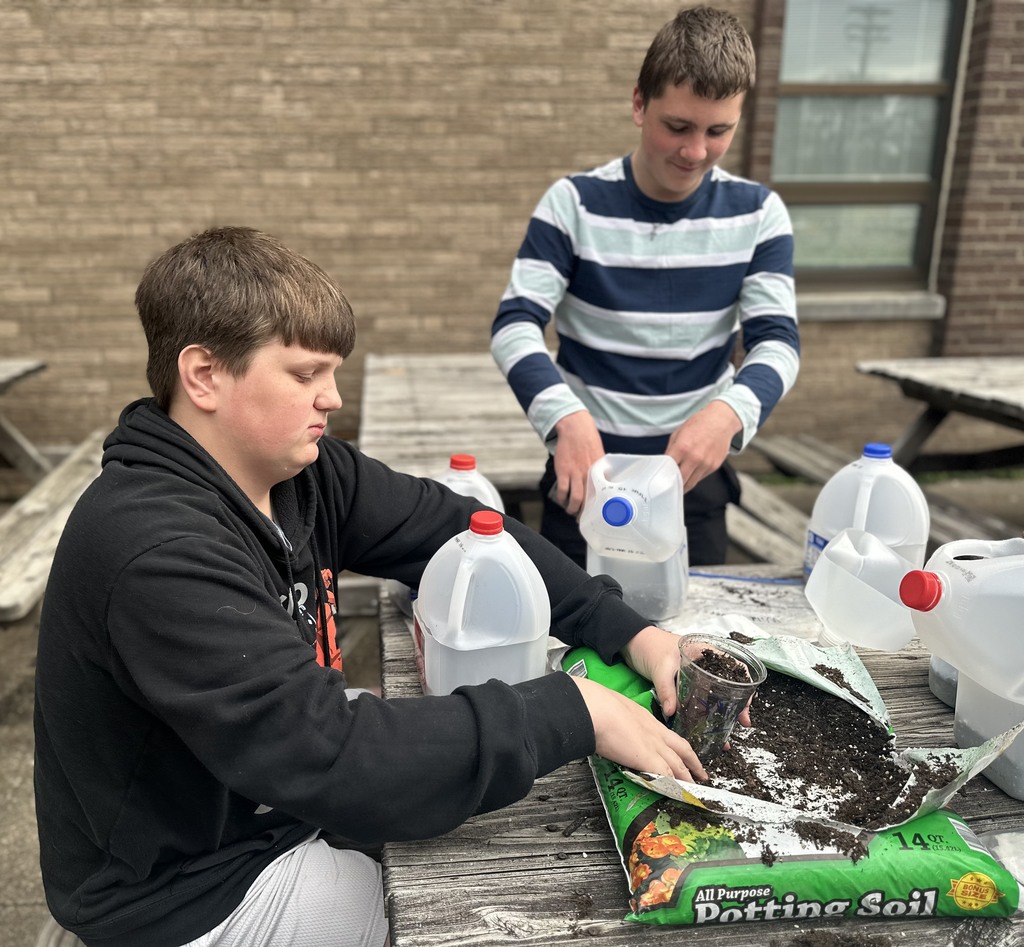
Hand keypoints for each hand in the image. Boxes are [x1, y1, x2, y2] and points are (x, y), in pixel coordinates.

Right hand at [551, 411, 603, 515]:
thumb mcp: (600, 456)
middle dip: (584, 512)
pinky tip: (562, 499)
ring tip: (571, 511)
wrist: (575, 429)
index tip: (598, 514)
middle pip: (588, 500)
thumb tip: (606, 483)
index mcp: (599, 472)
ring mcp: (575, 473)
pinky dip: (561, 498)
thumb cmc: (588, 442)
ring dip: (572, 508)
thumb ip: (602, 470)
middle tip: (582, 518)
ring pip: (575, 498)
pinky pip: (563, 490)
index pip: (601, 494)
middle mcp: (589, 475)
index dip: (599, 507)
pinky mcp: (563, 471)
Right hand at [572, 676, 706, 781]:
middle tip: (701, 773)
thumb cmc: (598, 706)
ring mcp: (654, 745)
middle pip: (681, 748)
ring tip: (695, 788)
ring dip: (688, 777)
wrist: (596, 710)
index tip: (682, 753)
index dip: (677, 746)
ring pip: (678, 764)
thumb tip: (611, 725)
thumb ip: (619, 719)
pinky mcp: (648, 760)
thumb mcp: (614, 708)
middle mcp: (655, 731)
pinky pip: (668, 776)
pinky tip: (681, 795)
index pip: (667, 735)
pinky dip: (675, 786)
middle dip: (692, 762)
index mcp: (646, 718)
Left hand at [624, 626, 752, 731]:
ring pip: (715, 695)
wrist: (630, 643)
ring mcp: (696, 676)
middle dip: (736, 706)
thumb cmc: (648, 646)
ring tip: (725, 733)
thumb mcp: (660, 667)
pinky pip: (700, 700)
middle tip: (740, 725)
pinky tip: (705, 727)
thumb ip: (667, 690)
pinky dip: (704, 713)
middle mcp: (705, 664)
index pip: (736, 669)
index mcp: (706, 652)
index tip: (744, 709)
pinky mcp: (684, 685)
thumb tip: (672, 713)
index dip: (745, 689)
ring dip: (721, 713)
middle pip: (729, 686)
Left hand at [664, 401, 741, 491]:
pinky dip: (694, 478)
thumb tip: (664, 465)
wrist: (721, 421)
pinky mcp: (714, 466)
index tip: (660, 480)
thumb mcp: (678, 433)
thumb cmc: (698, 424)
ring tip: (678, 484)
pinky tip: (691, 474)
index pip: (668, 469)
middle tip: (668, 487)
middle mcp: (694, 458)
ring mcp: (705, 464)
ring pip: (691, 483)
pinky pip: (701, 478)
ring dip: (684, 485)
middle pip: (680, 481)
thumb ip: (670, 450)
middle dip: (673, 485)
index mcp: (682, 448)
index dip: (663, 476)